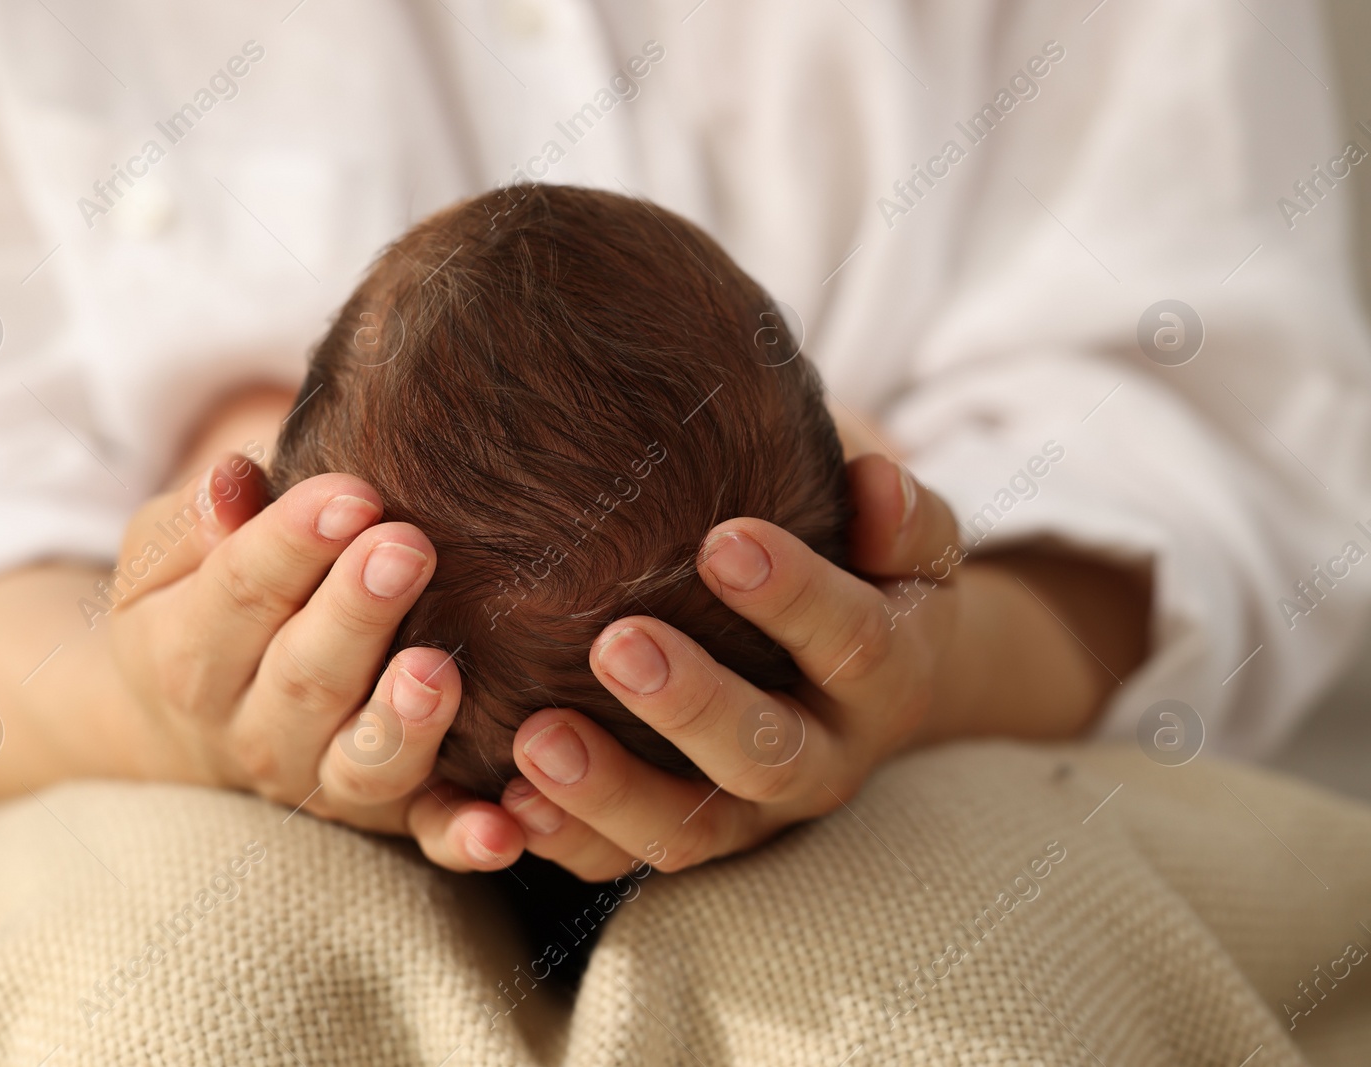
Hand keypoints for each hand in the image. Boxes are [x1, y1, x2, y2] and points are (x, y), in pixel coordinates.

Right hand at [110, 454, 525, 871]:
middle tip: (407, 549)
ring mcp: (324, 783)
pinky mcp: (391, 817)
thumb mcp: (167, 558)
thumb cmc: (202, 605)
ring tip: (438, 670)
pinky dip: (463, 837)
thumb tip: (234, 478)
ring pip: (363, 764)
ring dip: (404, 724)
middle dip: (358, 614)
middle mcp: (254, 734)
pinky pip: (427, 835)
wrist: (192, 722)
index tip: (353, 494)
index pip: (240, 592)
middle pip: (306, 676)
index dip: (294, 542)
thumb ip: (197, 521)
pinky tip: (503, 830)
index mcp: (188, 656)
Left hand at [496, 455, 1148, 879]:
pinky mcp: (685, 837)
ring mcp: (751, 814)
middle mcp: (824, 760)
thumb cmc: (859, 569)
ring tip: (535, 739)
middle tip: (617, 643)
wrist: (853, 673)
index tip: (724, 541)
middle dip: (691, 704)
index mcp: (886, 676)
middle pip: (767, 753)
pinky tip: (507, 804)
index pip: (853, 641)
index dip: (795, 596)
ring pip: (689, 829)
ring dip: (609, 791)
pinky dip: (565, 838)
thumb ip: (894, 514)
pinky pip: (620, 861)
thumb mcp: (900, 540)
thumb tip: (875, 481)